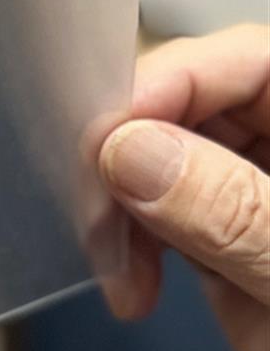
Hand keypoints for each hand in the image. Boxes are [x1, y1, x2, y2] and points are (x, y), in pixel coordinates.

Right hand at [99, 23, 269, 350]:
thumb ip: (237, 213)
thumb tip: (133, 150)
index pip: (251, 60)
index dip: (171, 85)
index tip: (109, 144)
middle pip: (194, 103)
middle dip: (130, 154)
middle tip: (98, 222)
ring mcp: (269, 197)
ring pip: (163, 159)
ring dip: (119, 208)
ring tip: (120, 278)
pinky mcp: (240, 249)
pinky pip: (164, 219)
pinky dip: (129, 247)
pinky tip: (132, 290)